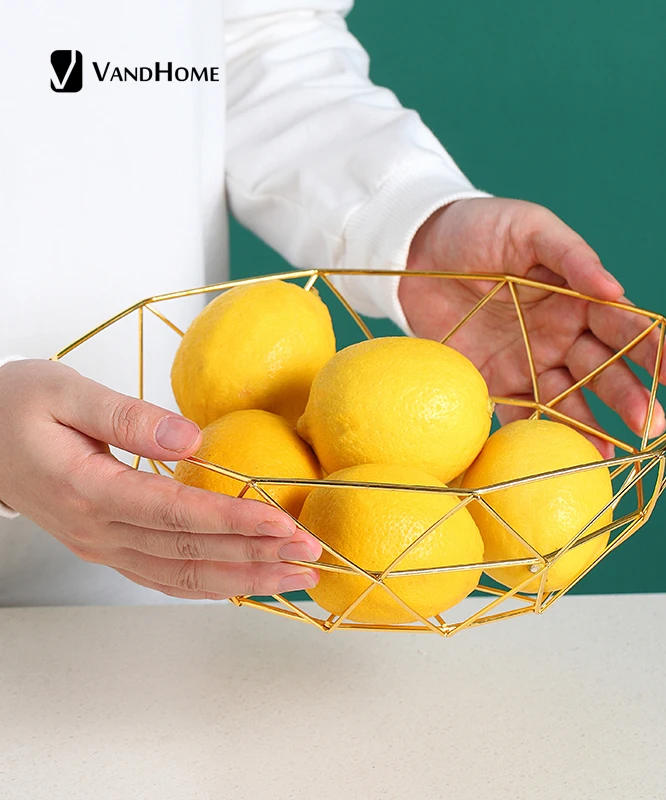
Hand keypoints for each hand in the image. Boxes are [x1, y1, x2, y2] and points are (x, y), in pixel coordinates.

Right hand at [0, 360, 319, 598]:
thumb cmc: (15, 408)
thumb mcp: (64, 392)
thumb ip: (127, 417)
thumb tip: (192, 436)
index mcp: (88, 490)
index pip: (174, 513)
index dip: (231, 520)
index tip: (281, 522)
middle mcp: (98, 530)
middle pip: (189, 552)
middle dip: (255, 556)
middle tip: (310, 555)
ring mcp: (104, 546)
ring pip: (182, 575)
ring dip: (243, 580)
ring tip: (294, 578)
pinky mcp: (110, 547)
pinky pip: (166, 576)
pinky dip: (211, 584)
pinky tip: (246, 583)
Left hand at [401, 198, 665, 456]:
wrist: (415, 250)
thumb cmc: (478, 227)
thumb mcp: (529, 227)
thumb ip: (571, 255)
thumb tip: (614, 288)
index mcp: (577, 297)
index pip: (625, 326)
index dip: (654, 350)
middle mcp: (561, 335)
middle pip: (603, 369)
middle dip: (629, 397)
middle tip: (649, 425)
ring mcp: (529, 362)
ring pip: (570, 398)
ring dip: (593, 425)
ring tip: (615, 452)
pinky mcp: (494, 380)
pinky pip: (521, 412)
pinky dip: (540, 434)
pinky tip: (562, 455)